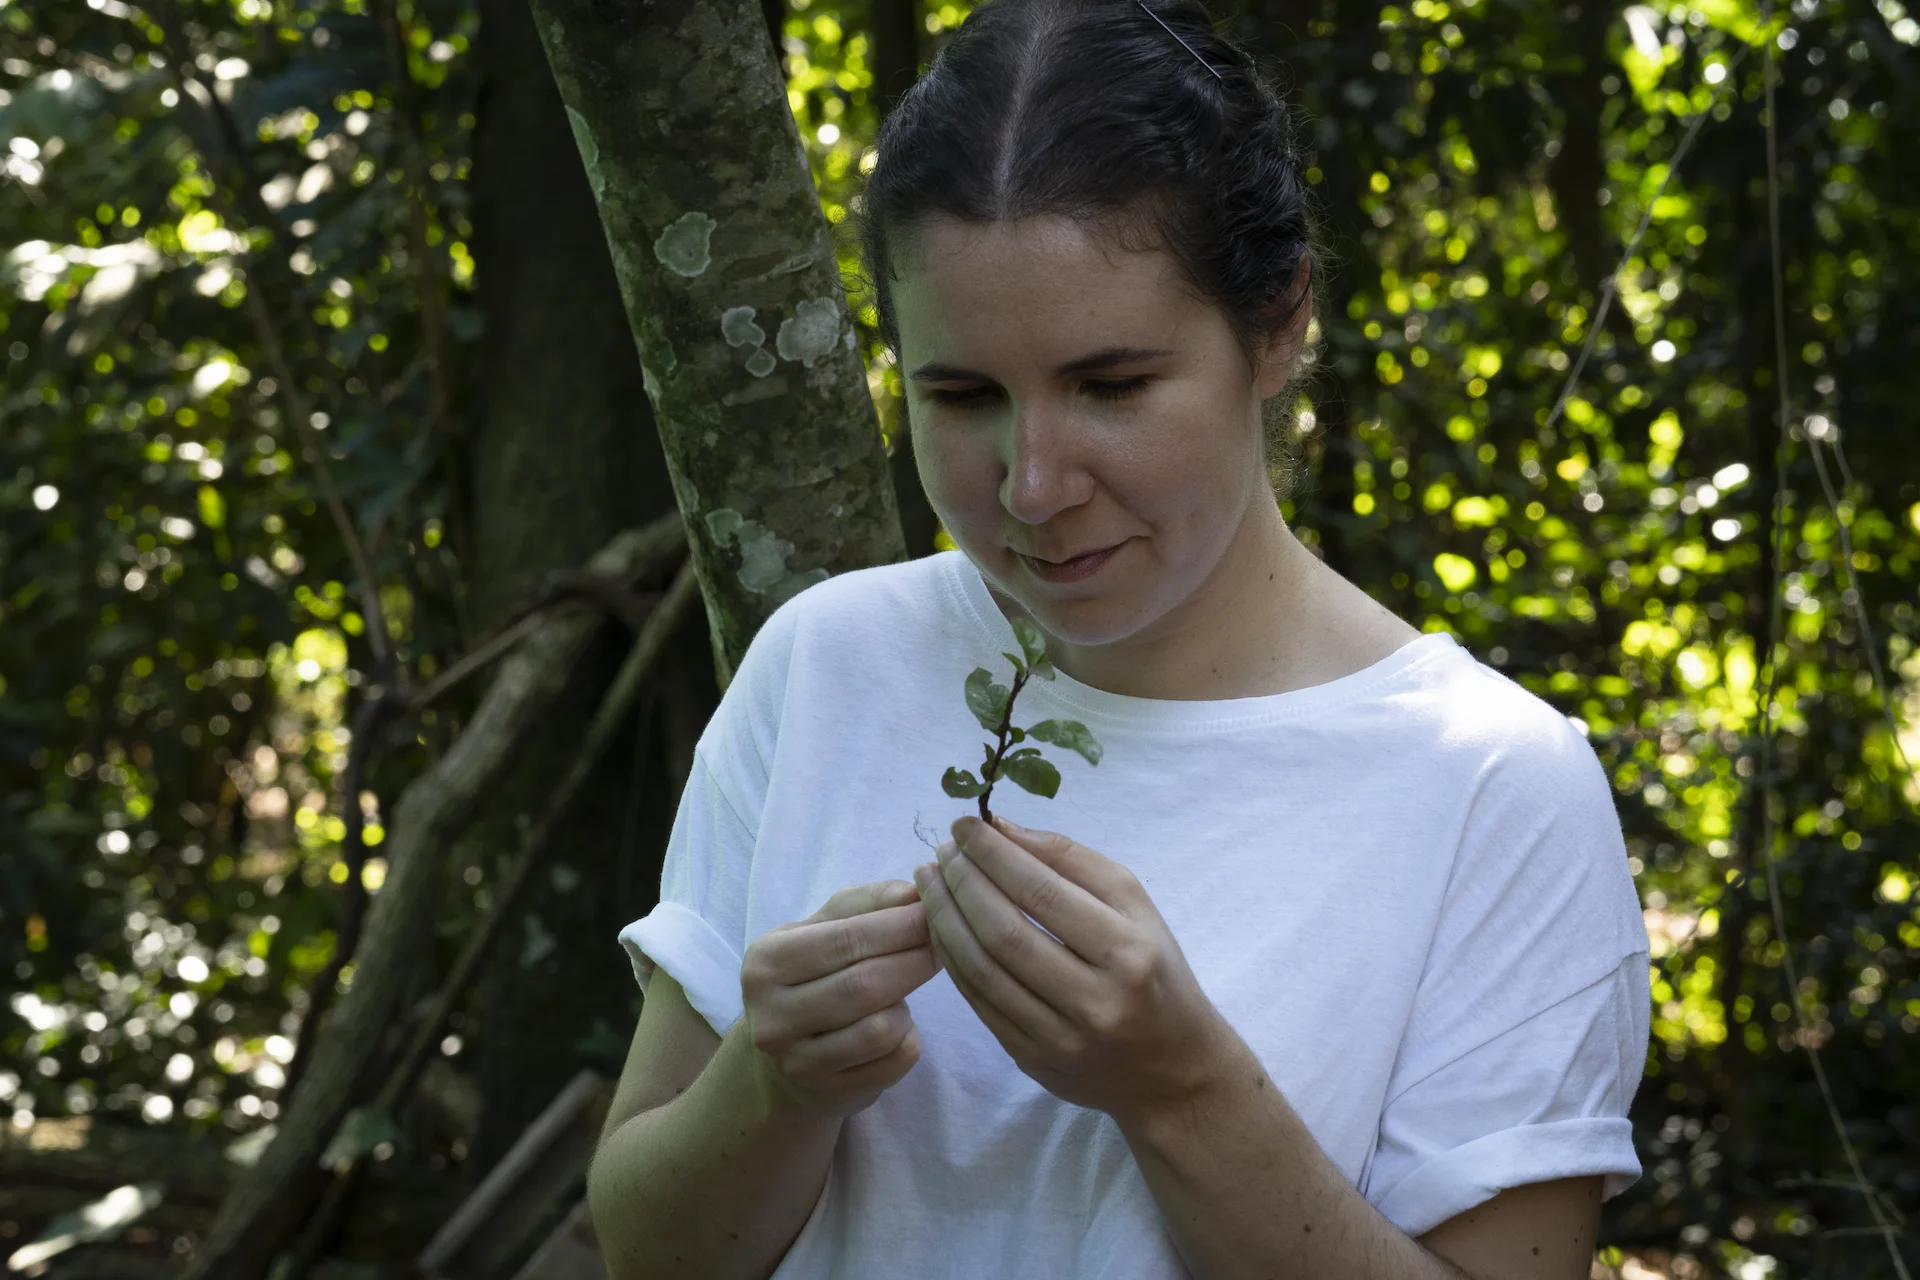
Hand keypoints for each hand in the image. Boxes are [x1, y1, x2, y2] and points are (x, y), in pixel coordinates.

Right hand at [741, 881, 941, 1117]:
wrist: (784, 1059)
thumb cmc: (812, 976)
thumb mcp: (823, 929)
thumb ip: (867, 904)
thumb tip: (915, 891)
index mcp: (766, 963)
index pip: (847, 938)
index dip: (901, 924)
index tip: (936, 910)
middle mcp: (772, 1017)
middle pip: (866, 984)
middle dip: (916, 958)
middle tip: (944, 942)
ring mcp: (798, 1063)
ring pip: (883, 1028)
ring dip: (906, 1004)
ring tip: (904, 989)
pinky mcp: (830, 1094)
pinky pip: (895, 1060)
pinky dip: (908, 1038)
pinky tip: (896, 1026)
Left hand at [914, 816, 1235, 1120]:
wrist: (1172, 1069)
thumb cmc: (1153, 970)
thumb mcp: (1134, 905)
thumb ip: (1071, 860)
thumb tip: (1001, 828)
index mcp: (1127, 951)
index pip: (1042, 892)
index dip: (993, 854)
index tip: (965, 824)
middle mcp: (1095, 999)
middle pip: (1004, 932)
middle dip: (962, 882)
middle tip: (942, 849)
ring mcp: (1060, 1037)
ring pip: (982, 971)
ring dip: (944, 919)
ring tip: (929, 881)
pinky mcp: (1034, 1060)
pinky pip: (979, 1003)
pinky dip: (952, 958)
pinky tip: (940, 925)